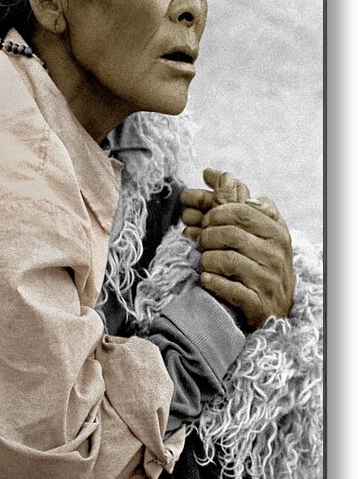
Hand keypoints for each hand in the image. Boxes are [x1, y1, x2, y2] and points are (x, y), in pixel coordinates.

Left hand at [181, 169, 294, 327]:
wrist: (275, 306)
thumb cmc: (261, 259)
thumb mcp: (258, 228)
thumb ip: (235, 199)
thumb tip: (210, 172)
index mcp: (277, 231)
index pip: (242, 211)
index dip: (217, 213)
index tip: (206, 220)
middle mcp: (276, 254)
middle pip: (232, 234)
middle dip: (209, 235)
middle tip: (201, 240)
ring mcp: (268, 279)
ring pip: (228, 260)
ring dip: (207, 259)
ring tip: (204, 260)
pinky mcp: (257, 302)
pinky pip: (229, 288)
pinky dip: (212, 281)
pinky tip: (206, 278)